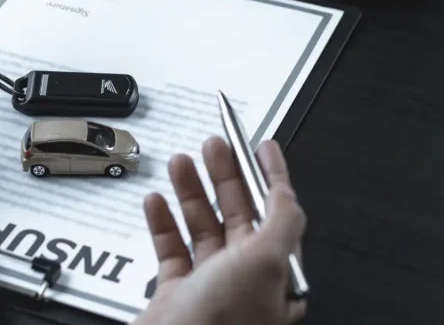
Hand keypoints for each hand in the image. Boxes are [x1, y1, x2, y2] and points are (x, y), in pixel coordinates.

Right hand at [135, 138, 306, 324]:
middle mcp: (245, 282)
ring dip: (191, 192)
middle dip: (225, 176)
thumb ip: (282, 222)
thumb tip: (286, 191)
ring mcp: (209, 289)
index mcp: (276, 276)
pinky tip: (156, 202)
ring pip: (202, 229)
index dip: (272, 175)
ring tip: (180, 163)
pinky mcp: (176, 297)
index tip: (264, 146)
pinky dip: (162, 223)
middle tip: (214, 145)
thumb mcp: (265, 263)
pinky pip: (171, 252)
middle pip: (237, 215)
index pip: (280, 213)